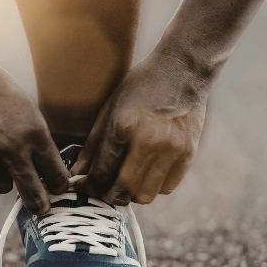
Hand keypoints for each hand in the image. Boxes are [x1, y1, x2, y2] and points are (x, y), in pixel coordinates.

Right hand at [0, 52, 69, 213]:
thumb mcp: (27, 111)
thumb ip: (36, 141)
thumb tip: (45, 172)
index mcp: (34, 135)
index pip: (56, 174)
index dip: (59, 186)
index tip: (58, 190)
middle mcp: (12, 150)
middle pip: (32, 194)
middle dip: (40, 205)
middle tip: (41, 209)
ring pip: (2, 187)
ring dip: (3, 178)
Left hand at [72, 50, 210, 204]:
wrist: (183, 70)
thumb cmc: (140, 87)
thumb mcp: (110, 109)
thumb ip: (93, 145)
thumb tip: (78, 173)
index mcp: (123, 128)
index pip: (101, 173)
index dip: (87, 186)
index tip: (81, 188)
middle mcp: (149, 143)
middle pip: (123, 191)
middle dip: (107, 196)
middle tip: (101, 190)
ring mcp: (172, 151)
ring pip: (145, 196)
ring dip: (130, 194)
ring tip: (123, 182)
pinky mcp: (188, 155)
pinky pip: (166, 188)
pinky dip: (152, 187)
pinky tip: (145, 174)